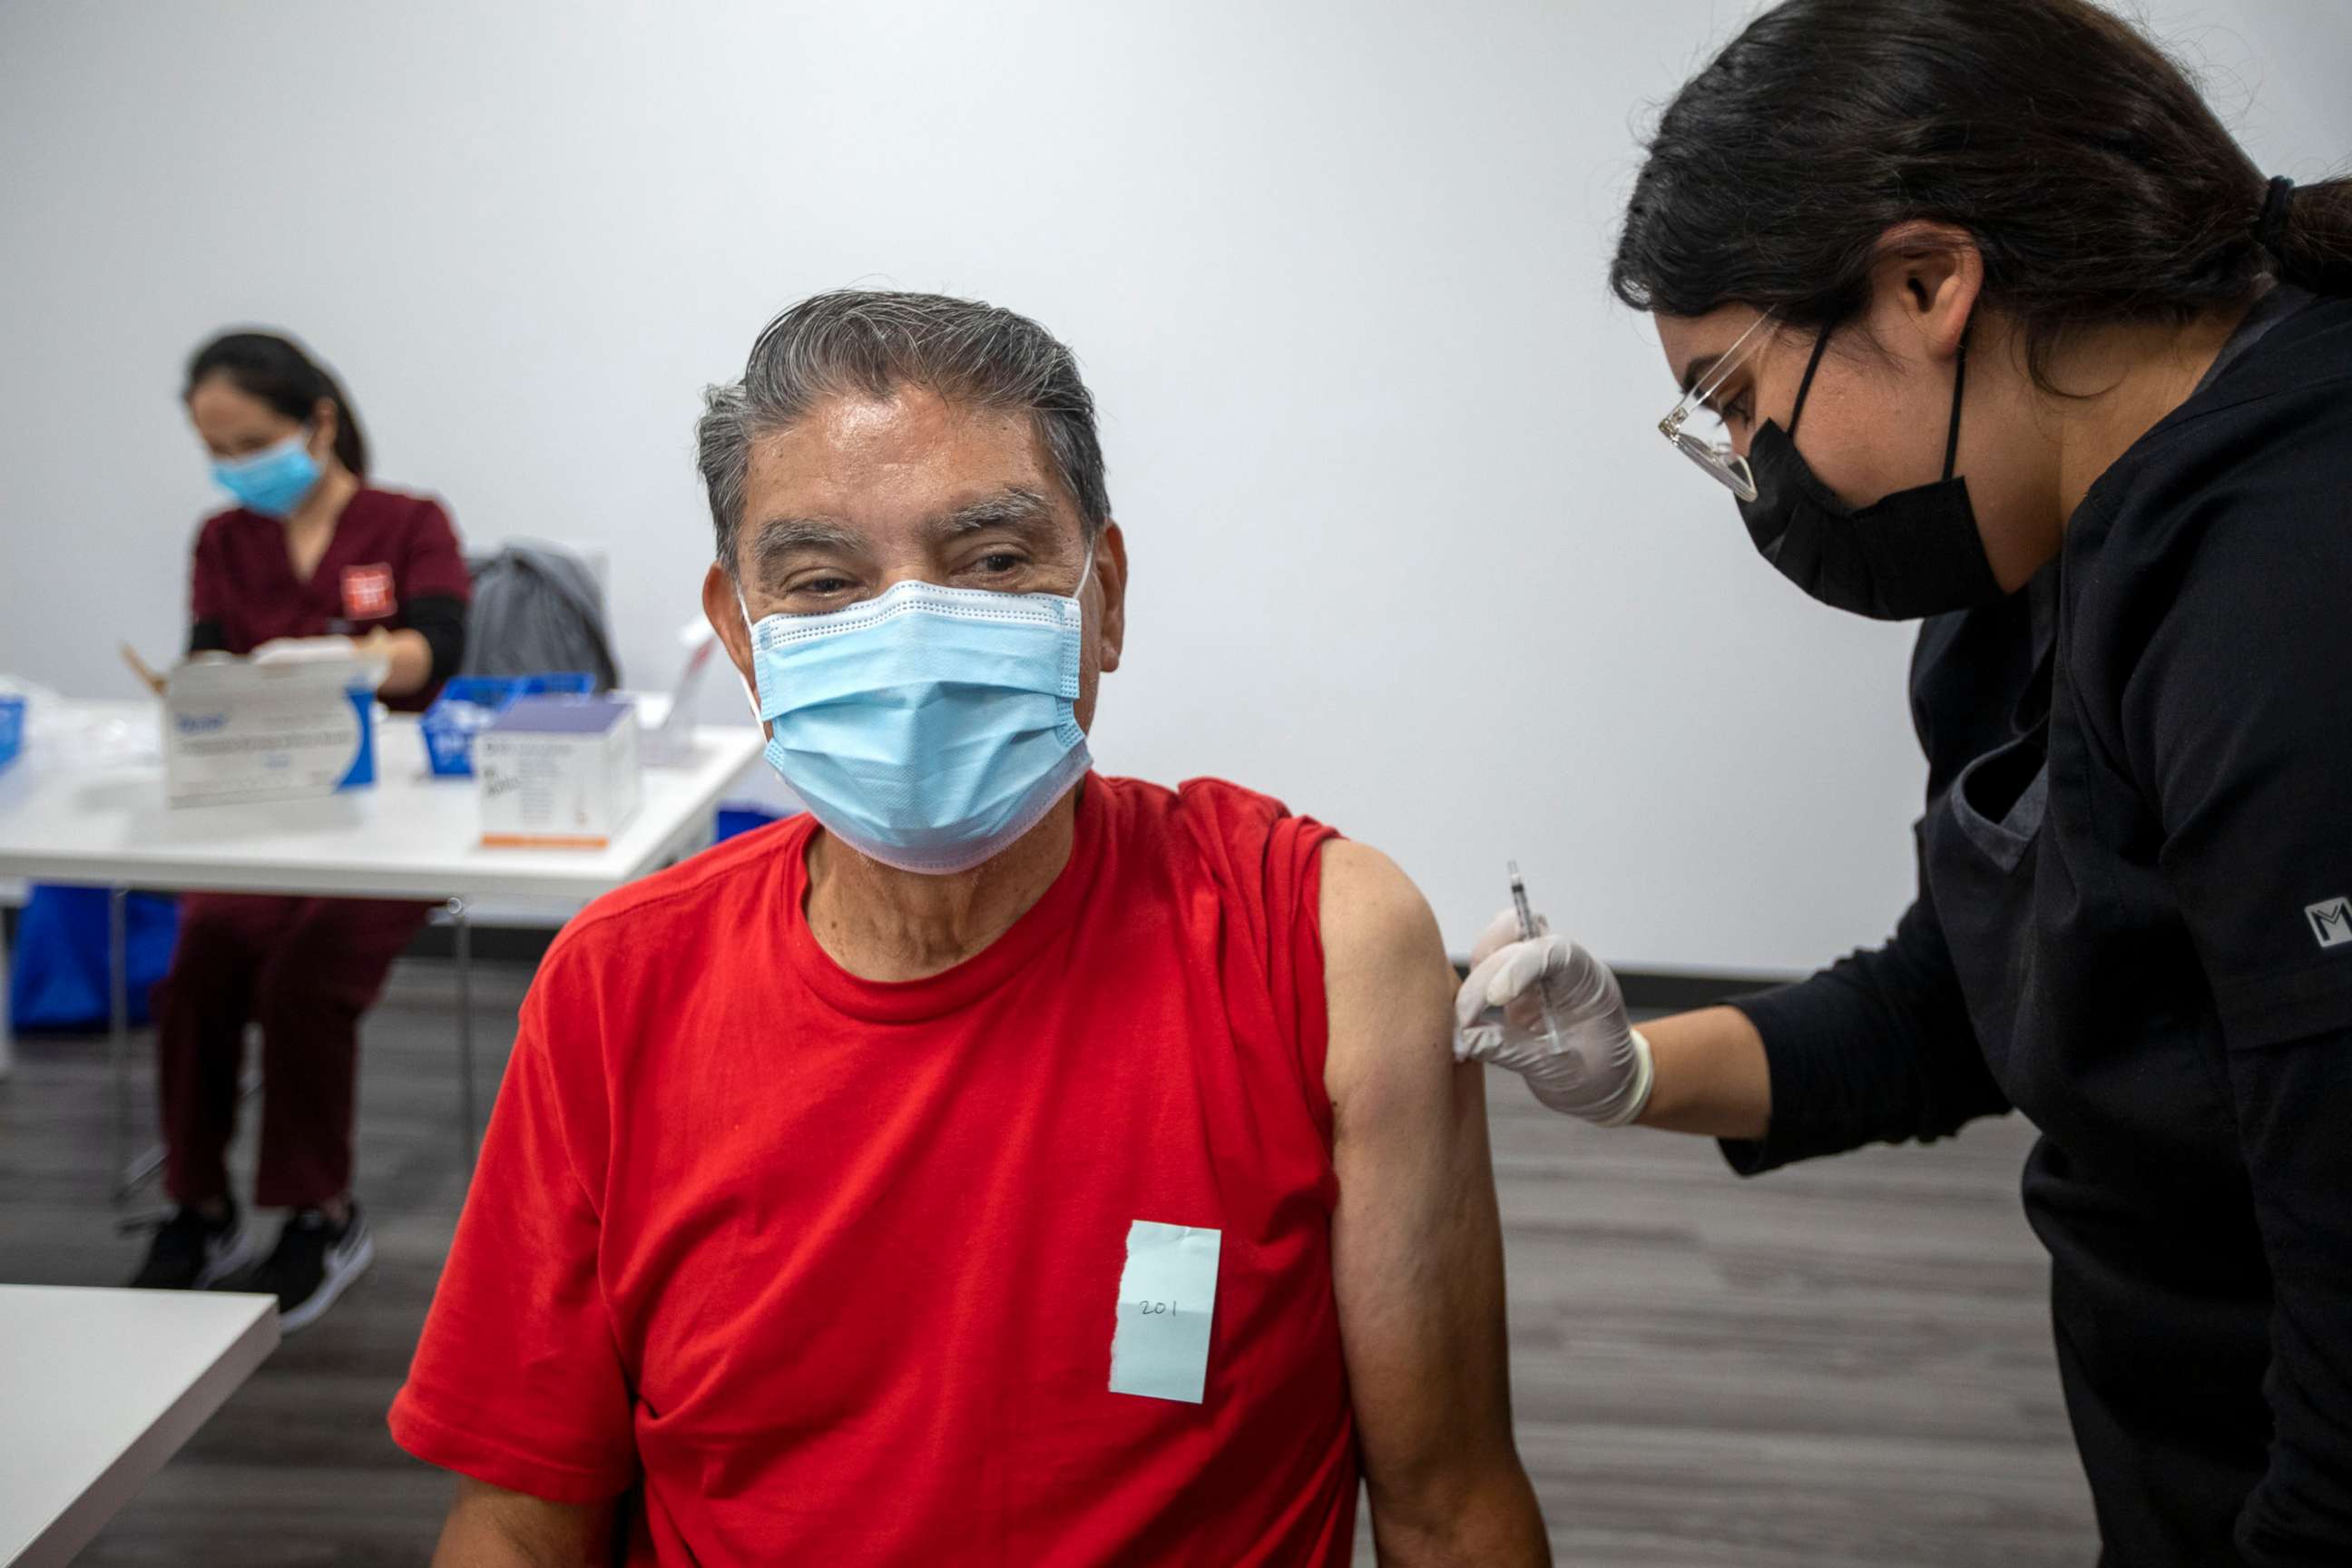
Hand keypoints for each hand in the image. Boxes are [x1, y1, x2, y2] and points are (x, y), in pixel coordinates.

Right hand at [1453, 909, 1654, 1126]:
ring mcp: (1537, 970)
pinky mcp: (1515, 984)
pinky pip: (1486, 966)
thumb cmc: (1597, 1076)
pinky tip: (1465, 1023)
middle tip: (1464, 1024)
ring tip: (1463, 1023)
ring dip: (1474, 975)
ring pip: (1497, 941)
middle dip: (1484, 978)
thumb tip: (1464, 1037)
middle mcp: (1562, 965)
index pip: (1553, 951)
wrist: (1604, 1084)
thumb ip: (1511, 1050)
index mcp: (1587, 980)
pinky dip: (1470, 987)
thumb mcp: (1558, 1071)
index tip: (1495, 999)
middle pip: (1516, 939)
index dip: (1519, 966)